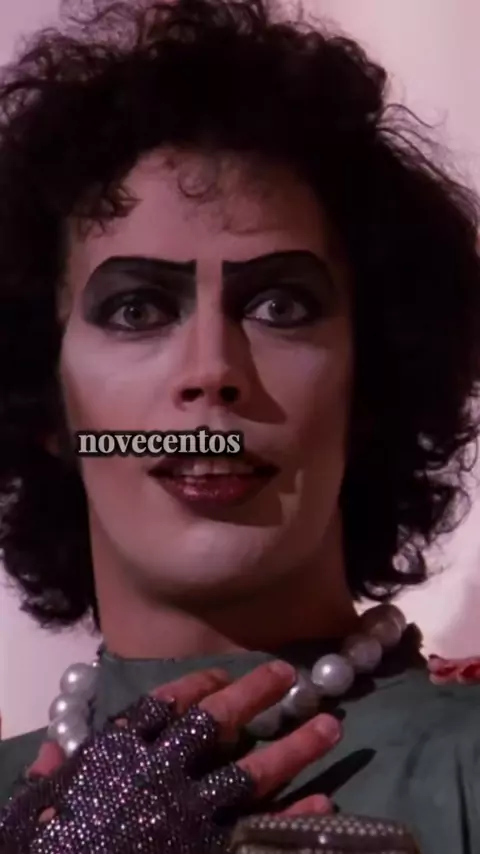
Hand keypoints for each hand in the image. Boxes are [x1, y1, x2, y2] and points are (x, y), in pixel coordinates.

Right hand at [0, 661, 339, 852]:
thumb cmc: (49, 850)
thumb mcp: (29, 813)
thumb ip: (47, 776)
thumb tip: (58, 748)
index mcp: (120, 758)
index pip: (163, 706)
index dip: (196, 686)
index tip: (223, 674)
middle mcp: (160, 777)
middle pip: (215, 724)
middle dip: (252, 695)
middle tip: (286, 673)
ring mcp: (190, 818)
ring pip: (252, 774)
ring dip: (295, 748)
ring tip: (332, 726)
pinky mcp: (212, 853)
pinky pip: (262, 832)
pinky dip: (294, 818)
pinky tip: (326, 803)